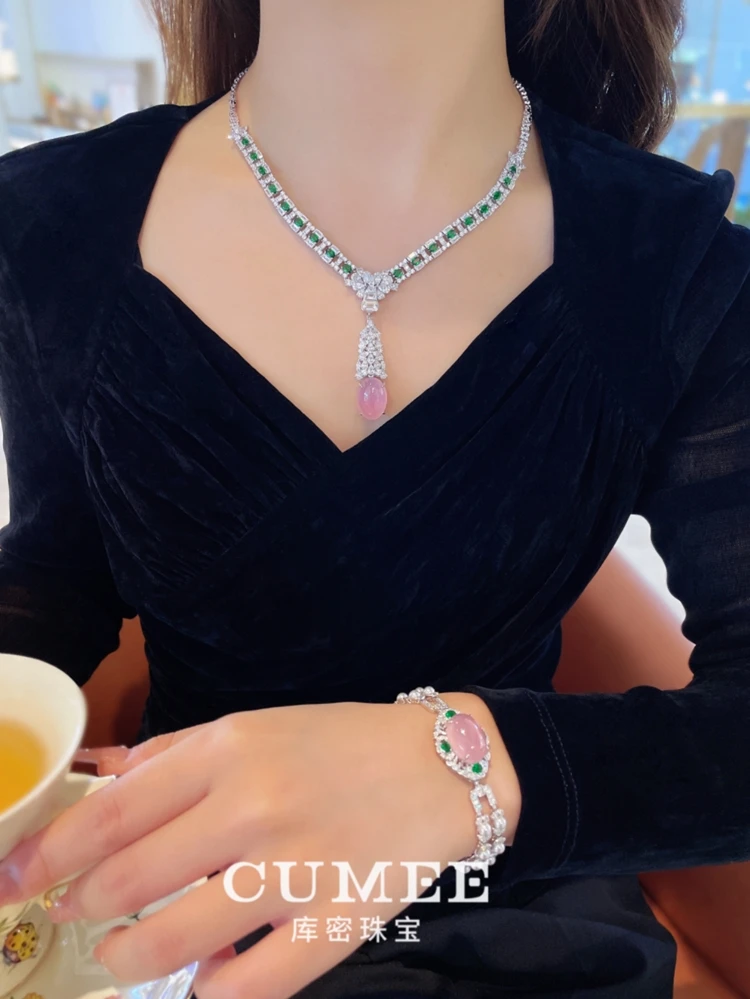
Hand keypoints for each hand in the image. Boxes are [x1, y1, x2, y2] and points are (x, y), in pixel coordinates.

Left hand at [0, 693, 519, 998]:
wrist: (440, 766)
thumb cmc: (339, 742)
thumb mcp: (255, 726)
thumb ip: (175, 753)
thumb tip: (100, 779)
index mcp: (230, 750)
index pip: (115, 810)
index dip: (52, 852)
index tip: (17, 876)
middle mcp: (255, 806)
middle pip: (131, 878)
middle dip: (81, 906)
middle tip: (71, 914)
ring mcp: (296, 869)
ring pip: (179, 938)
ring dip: (130, 957)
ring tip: (119, 955)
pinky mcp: (337, 923)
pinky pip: (253, 985)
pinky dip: (211, 993)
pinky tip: (200, 982)